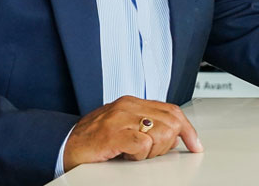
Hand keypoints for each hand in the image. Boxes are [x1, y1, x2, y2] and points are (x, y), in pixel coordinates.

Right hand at [62, 95, 203, 171]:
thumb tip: (174, 136)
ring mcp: (119, 118)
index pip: (172, 110)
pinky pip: (143, 144)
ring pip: (160, 133)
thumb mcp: (125, 128)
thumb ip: (148, 126)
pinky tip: (127, 155)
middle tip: (149, 153)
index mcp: (132, 103)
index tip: (195, 144)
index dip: (187, 129)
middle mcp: (127, 106)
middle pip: (171, 122)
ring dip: (152, 151)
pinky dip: (140, 155)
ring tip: (134, 154)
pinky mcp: (113, 134)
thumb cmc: (93, 140)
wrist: (63, 146)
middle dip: (167, 144)